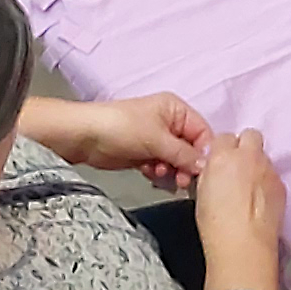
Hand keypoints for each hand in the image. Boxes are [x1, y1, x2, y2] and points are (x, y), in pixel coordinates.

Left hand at [68, 93, 211, 189]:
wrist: (85, 137)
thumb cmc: (121, 127)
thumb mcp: (157, 139)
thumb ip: (184, 154)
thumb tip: (205, 166)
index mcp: (176, 109)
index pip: (202, 132)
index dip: (204, 152)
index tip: (201, 172)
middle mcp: (169, 123)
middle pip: (190, 148)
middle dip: (186, 165)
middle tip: (181, 179)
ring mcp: (156, 139)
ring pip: (176, 160)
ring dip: (172, 171)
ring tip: (160, 174)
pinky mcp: (144, 154)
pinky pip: (162, 166)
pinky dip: (159, 173)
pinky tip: (150, 174)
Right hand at [194, 125, 285, 270]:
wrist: (244, 247)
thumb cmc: (218, 226)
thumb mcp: (201, 192)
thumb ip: (210, 172)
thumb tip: (215, 169)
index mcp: (223, 156)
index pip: (224, 137)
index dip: (222, 150)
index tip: (220, 162)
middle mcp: (249, 157)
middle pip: (250, 136)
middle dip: (244, 147)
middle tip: (237, 167)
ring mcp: (268, 170)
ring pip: (264, 156)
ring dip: (257, 166)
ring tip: (248, 191)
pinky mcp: (281, 185)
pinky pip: (273, 175)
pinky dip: (267, 183)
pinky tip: (259, 202)